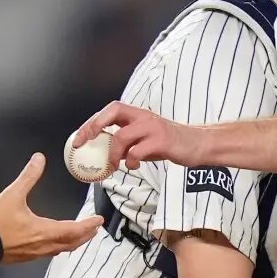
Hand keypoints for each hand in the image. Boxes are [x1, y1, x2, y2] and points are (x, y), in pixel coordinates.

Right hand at [0, 153, 102, 263]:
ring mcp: (36, 253)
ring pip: (62, 249)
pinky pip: (50, 253)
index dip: (89, 224)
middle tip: (94, 229)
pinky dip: (60, 246)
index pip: (75, 229)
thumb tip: (38, 160)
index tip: (98, 220)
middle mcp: (44, 245)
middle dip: (86, 235)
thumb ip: (28, 176)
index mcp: (45, 230)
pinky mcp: (27, 257)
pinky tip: (55, 243)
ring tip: (79, 236)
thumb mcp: (13, 195)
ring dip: (74, 242)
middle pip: (72, 243)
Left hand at [72, 102, 204, 168]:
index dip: (92, 121)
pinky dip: (130, 161)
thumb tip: (105, 154)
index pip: (110, 110)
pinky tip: (133, 166)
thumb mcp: (144, 140)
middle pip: (114, 111)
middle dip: (95, 125)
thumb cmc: (168, 144)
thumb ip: (125, 144)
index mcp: (137, 115)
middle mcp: (144, 116)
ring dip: (112, 153)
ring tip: (113, 165)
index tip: (79, 138)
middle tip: (85, 142)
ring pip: (122, 136)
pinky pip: (138, 151)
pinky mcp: (162, 141)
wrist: (197, 145)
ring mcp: (153, 127)